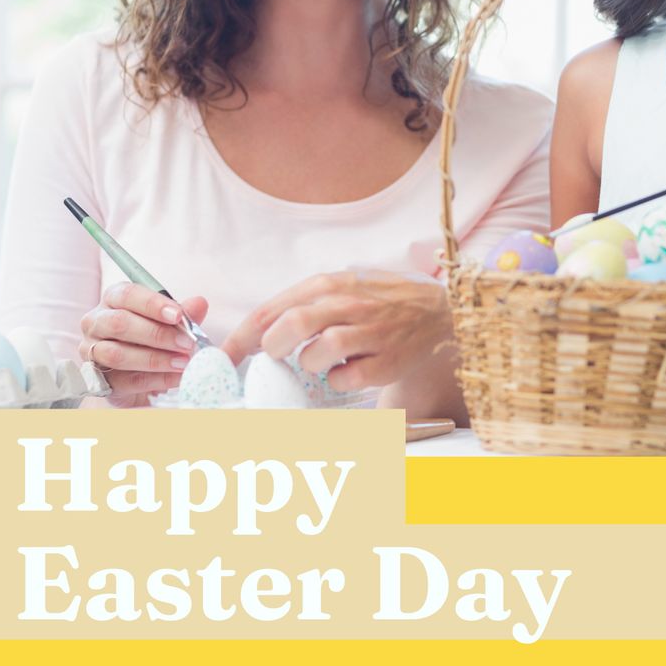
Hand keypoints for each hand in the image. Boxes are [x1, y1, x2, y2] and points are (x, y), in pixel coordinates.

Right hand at [79, 283, 208, 407]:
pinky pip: (125, 380)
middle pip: (120, 323)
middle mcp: (96, 322)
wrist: (141, 374)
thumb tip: (200, 303)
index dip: (153, 304)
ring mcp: (91, 352)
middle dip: (157, 334)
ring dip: (155, 359)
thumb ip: (184, 313)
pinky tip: (177, 378)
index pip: (127, 295)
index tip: (178, 315)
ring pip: (117, 354)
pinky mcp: (98, 380)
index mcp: (113, 299)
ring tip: (183, 362)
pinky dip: (155, 379)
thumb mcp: (170, 321)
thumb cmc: (153, 337)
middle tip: (187, 343)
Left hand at [224, 271, 454, 392]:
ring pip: (319, 352)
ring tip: (320, 363)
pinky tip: (347, 373)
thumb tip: (261, 332)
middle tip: (276, 359)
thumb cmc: (383, 300)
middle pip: (292, 326)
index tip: (225, 357)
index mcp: (330, 283)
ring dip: (309, 364)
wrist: (440, 311)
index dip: (241, 338)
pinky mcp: (387, 361)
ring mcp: (369, 332)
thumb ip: (306, 302)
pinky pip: (348, 379)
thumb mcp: (344, 285)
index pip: (272, 310)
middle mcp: (349, 303)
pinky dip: (338, 382)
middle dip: (273, 349)